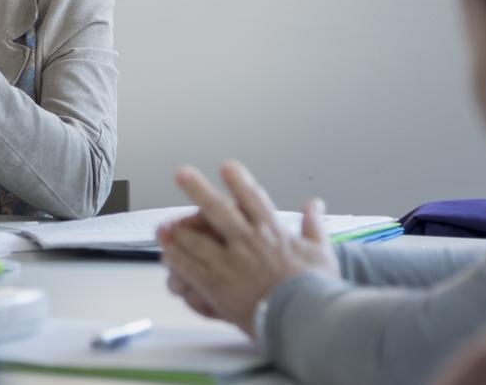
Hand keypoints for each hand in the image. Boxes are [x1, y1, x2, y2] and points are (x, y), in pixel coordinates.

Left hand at [157, 160, 339, 337]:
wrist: (305, 318)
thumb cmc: (317, 289)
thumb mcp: (322, 251)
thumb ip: (314, 224)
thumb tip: (315, 204)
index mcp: (272, 230)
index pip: (252, 197)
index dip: (238, 179)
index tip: (227, 166)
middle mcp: (247, 241)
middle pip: (216, 209)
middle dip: (197, 189)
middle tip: (182, 174)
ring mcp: (230, 262)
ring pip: (197, 239)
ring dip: (178, 230)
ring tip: (163, 224)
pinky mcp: (218, 285)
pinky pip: (191, 268)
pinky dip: (177, 259)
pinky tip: (166, 253)